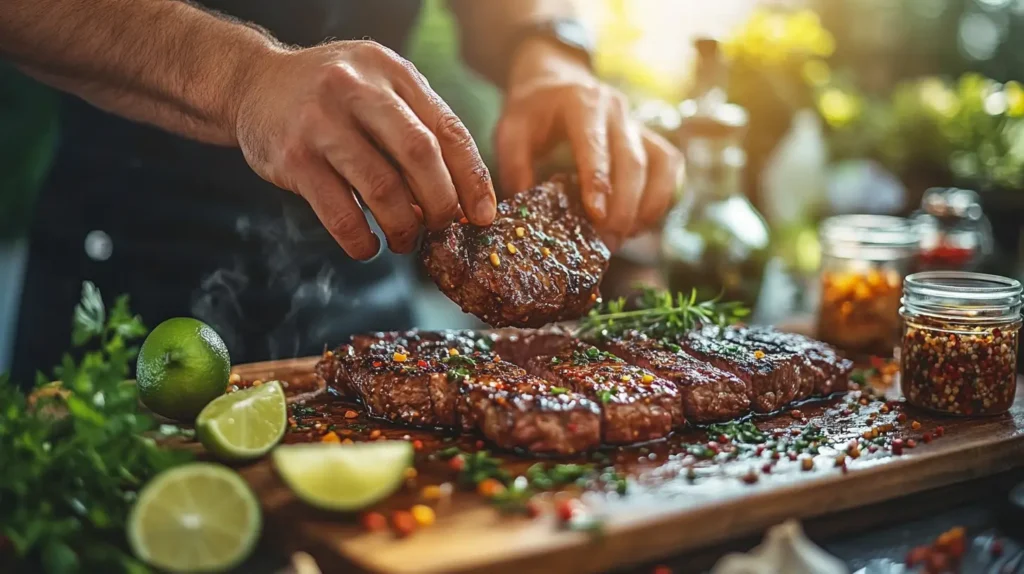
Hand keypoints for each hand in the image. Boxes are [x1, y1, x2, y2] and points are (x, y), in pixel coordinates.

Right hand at [235, 40, 495, 259]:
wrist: (253, 83)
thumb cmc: (331, 96)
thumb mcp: (379, 88)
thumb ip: (418, 128)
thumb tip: (462, 199)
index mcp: (391, 72)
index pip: (448, 129)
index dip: (472, 178)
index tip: (483, 215)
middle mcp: (357, 89)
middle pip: (419, 155)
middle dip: (442, 203)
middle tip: (443, 227)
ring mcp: (321, 123)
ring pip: (382, 188)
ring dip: (404, 227)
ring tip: (406, 240)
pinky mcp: (292, 158)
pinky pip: (339, 213)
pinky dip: (361, 240)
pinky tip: (369, 246)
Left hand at [495, 39, 683, 250]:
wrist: (557, 80)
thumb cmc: (533, 110)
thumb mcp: (510, 130)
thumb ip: (514, 166)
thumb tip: (525, 212)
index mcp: (581, 103)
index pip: (595, 144)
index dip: (598, 181)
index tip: (596, 216)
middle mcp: (617, 111)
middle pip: (633, 161)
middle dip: (624, 206)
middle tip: (608, 242)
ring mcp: (638, 124)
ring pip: (660, 165)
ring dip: (647, 206)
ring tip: (624, 237)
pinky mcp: (651, 139)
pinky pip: (670, 168)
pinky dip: (662, 198)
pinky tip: (640, 224)